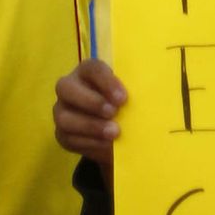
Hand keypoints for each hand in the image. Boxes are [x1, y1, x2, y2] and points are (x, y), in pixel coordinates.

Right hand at [54, 56, 127, 187]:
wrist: (115, 132)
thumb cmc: (123, 104)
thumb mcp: (129, 96)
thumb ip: (133, 93)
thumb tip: (152, 94)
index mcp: (87, 71)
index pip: (91, 68)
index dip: (106, 81)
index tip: (123, 98)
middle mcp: (69, 86)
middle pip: (66, 88)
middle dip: (91, 101)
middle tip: (114, 113)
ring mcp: (61, 110)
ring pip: (64, 117)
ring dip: (90, 125)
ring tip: (113, 133)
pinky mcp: (62, 133)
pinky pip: (68, 138)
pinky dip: (88, 142)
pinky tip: (105, 145)